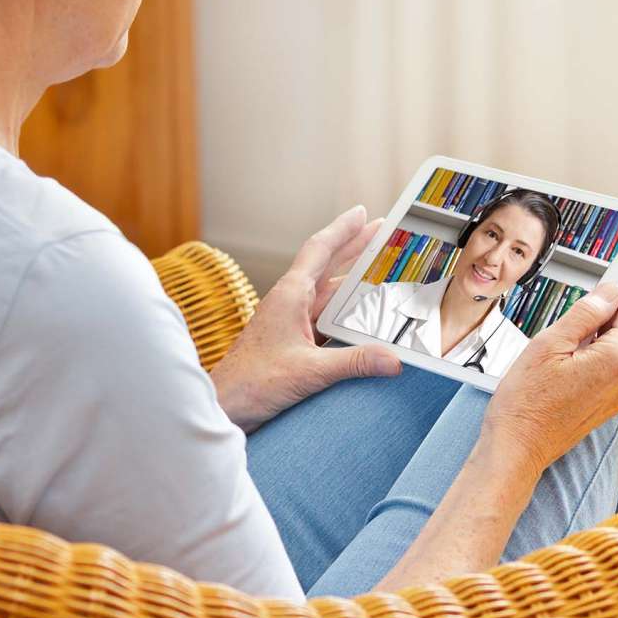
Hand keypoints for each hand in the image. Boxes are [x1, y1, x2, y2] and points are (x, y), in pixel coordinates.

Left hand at [210, 206, 402, 432]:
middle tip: (382, 231)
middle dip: (355, 247)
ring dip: (353, 281)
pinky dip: (345, 312)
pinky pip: (325, 318)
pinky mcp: (291, 340)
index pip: (320, 249)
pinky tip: (362, 317)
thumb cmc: (251, 382)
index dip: (343, 229)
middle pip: (328, 265)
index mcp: (290, 294)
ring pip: (328, 292)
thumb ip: (353, 362)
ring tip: (380, 270)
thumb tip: (393, 359)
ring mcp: (289, 320)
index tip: (363, 212)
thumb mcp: (309, 370)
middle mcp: (290, 301)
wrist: (225, 405)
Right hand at [481, 279, 617, 476]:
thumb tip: (609, 291)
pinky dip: (596, 352)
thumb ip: (586, 312)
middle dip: (611, 308)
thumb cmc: (526, 401)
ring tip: (563, 336)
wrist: (518, 446)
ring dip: (599, 332)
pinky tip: (567, 357)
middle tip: (580, 299)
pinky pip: (612, 365)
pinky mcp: (611, 403)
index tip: (615, 270)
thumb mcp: (551, 342)